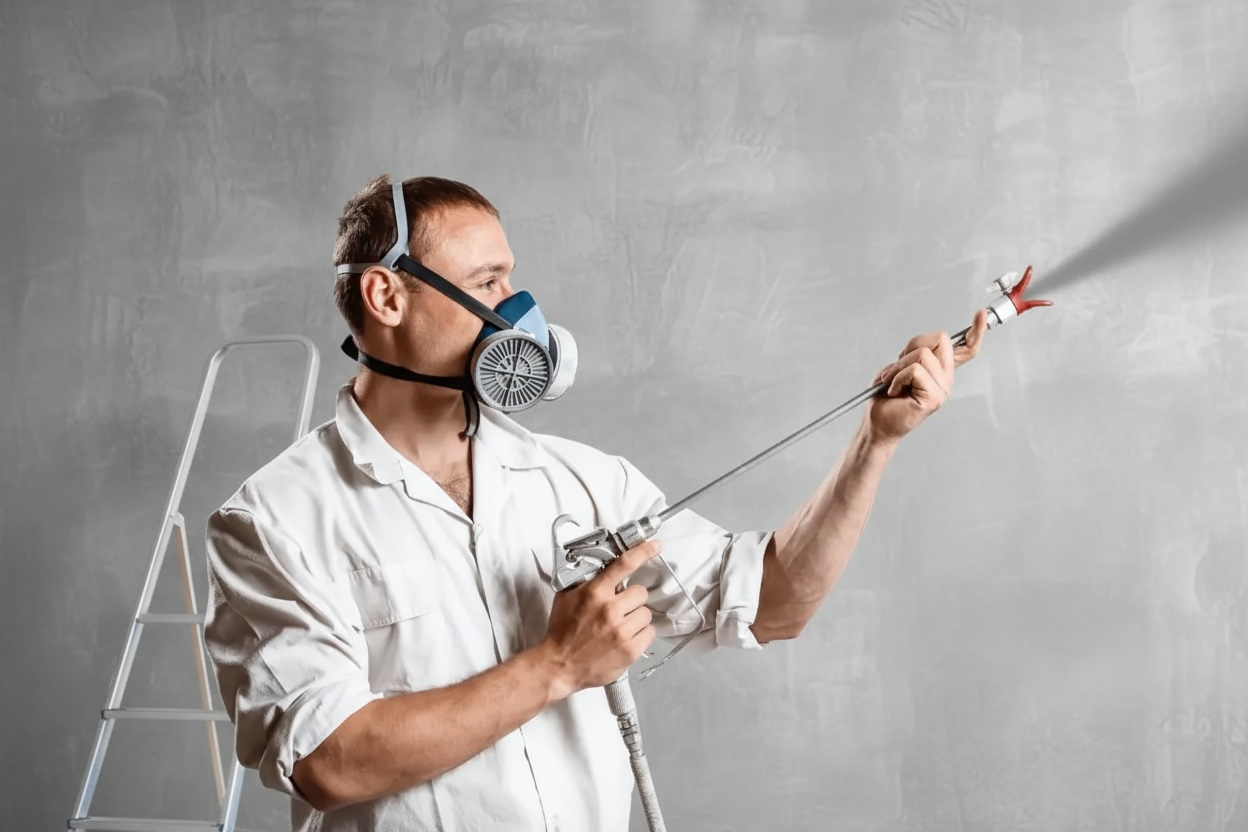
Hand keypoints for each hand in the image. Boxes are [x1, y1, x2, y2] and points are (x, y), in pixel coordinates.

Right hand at [540, 539, 659, 695]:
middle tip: (619, 610)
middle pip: (641, 593)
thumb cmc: (562, 631)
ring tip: (620, 628)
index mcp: (595, 592)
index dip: (643, 551)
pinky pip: (650, 633)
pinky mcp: (630, 650)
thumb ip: (586, 580)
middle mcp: (610, 609)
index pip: (624, 564)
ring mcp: (621, 631)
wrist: (560, 665)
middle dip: (632, 600)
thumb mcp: (566, 596)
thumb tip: (601, 565)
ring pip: (646, 614)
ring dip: (636, 619)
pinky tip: (625, 640)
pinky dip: (640, 636)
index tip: (656, 545)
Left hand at [865, 309, 988, 444]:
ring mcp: (943, 389)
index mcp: (941, 370)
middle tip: (897, 368)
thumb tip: (924, 347)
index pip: (966, 349)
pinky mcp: (934, 398)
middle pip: (941, 339)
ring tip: (891, 382)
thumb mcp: (898, 366)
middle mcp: (947, 379)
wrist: (877, 423)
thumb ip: (916, 352)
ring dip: (898, 366)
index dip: (976, 331)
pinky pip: (915, 370)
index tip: (981, 314)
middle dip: (911, 347)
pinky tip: (893, 391)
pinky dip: (897, 377)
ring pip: (923, 354)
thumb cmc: (885, 396)